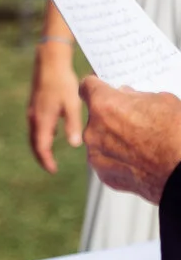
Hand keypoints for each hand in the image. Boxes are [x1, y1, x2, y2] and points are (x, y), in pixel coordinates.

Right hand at [28, 41, 82, 173]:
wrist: (49, 61)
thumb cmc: (63, 81)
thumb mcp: (71, 104)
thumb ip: (73, 125)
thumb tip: (75, 145)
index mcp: (42, 119)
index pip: (41, 147)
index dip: (46, 160)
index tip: (53, 170)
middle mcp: (34, 117)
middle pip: (34, 144)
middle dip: (41, 156)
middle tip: (50, 167)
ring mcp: (33, 111)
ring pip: (33, 135)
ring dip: (40, 146)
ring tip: (49, 154)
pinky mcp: (35, 105)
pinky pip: (35, 126)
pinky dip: (41, 135)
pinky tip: (52, 133)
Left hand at [80, 76, 180, 203]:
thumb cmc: (175, 133)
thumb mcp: (160, 100)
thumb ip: (134, 96)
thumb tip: (125, 95)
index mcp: (104, 105)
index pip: (87, 87)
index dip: (96, 85)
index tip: (100, 86)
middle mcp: (93, 130)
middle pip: (95, 116)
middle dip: (109, 115)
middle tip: (130, 118)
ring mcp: (96, 154)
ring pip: (99, 140)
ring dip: (112, 138)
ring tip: (137, 142)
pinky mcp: (103, 174)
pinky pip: (105, 160)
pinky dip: (117, 158)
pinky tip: (136, 158)